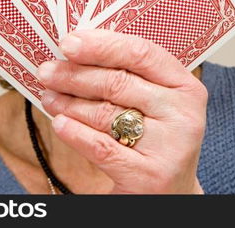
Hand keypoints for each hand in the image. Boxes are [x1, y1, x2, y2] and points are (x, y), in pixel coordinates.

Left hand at [36, 29, 207, 193]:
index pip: (142, 53)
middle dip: (75, 74)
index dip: (103, 44)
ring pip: (106, 113)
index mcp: (186, 87)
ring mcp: (169, 146)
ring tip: (49, 97)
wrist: (172, 194)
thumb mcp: (156, 104)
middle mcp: (183, 114)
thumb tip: (80, 49)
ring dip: (70, 103)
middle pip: (119, 82)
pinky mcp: (149, 175)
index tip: (69, 42)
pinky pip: (101, 147)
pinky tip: (59, 123)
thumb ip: (131, 77)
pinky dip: (75, 133)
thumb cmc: (156, 140)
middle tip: (48, 71)